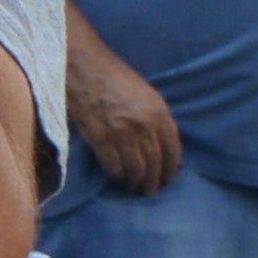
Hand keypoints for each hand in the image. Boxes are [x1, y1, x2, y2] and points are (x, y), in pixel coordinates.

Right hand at [68, 38, 183, 193]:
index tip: (169, 177)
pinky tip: (116, 175)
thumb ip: (155, 117)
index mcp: (159, 112)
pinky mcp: (100, 138)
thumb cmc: (115, 77)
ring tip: (133, 185)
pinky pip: (113, 166)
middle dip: (154, 180)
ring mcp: (121, 133)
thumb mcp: (146, 93)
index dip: (171, 167)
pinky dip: (116, 174)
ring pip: (135, 169)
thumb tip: (161, 145)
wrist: (85, 68)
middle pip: (154, 163)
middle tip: (150, 190)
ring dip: (135, 181)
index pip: (173, 148)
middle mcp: (143, 125)